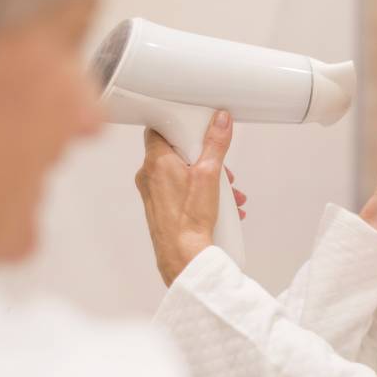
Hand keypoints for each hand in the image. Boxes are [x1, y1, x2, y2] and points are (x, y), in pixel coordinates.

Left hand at [135, 111, 246, 285]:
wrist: (183, 255)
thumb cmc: (190, 219)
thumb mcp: (209, 174)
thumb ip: (215, 144)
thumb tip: (220, 121)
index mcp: (156, 160)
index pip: (160, 128)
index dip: (180, 127)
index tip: (199, 130)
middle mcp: (149, 175)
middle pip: (176, 152)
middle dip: (204, 159)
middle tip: (222, 168)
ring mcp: (152, 193)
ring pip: (181, 174)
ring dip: (206, 179)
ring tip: (227, 193)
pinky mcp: (159, 208)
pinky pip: (179, 191)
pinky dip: (198, 194)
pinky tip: (218, 206)